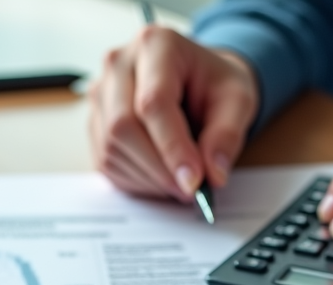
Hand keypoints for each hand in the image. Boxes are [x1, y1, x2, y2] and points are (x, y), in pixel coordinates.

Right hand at [88, 27, 258, 200]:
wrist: (196, 81)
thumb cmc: (213, 85)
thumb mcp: (238, 101)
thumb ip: (227, 136)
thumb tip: (212, 175)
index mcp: (156, 45)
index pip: (153, 103)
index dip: (173, 148)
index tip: (194, 182)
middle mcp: (118, 65)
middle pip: (124, 127)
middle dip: (159, 168)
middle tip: (190, 190)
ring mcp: (100, 94)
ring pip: (112, 148)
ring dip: (149, 178)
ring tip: (180, 181)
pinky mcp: (95, 123)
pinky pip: (107, 161)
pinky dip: (136, 180)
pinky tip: (161, 177)